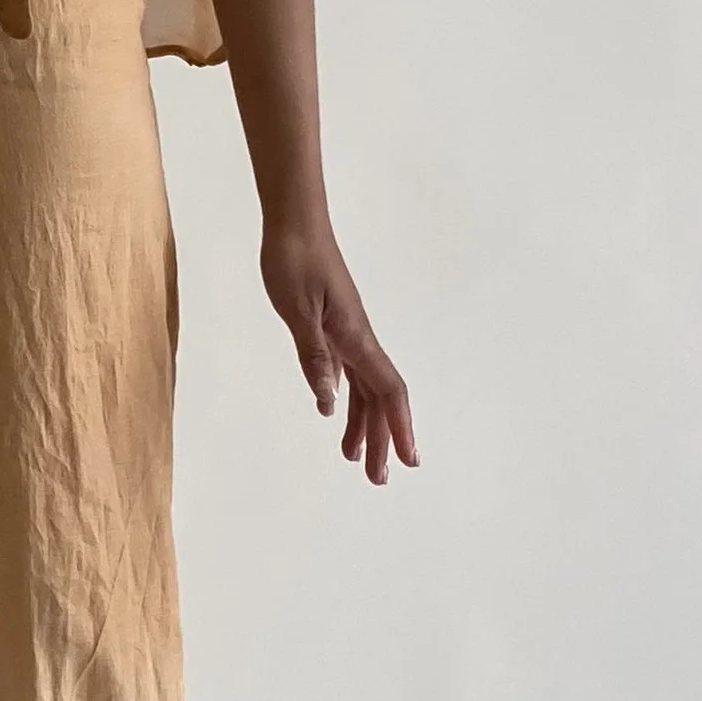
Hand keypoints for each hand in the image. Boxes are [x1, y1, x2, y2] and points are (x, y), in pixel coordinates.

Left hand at [260, 210, 417, 480]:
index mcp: (355, 337)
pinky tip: (336, 411)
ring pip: (363, 387)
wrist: (294, 222)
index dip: (400, 427)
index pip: (387, 391)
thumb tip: (329, 405)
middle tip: (377, 478)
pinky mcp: (331, 326)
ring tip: (353, 457)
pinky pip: (347, 370)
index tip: (407, 460)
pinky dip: (346, 397)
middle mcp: (357, 338)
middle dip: (382, 439)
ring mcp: (346, 332)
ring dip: (363, 423)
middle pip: (379, 397)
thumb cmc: (295, 260)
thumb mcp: (298, 311)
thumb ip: (314, 357)